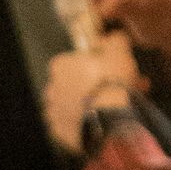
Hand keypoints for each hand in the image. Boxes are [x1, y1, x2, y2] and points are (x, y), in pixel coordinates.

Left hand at [43, 37, 142, 153]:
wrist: (110, 119)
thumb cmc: (112, 82)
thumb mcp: (119, 52)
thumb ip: (115, 41)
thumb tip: (113, 37)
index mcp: (60, 65)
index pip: (72, 63)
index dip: (92, 67)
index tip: (108, 73)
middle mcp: (51, 88)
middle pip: (72, 86)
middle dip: (91, 88)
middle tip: (114, 94)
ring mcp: (54, 112)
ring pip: (72, 107)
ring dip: (87, 107)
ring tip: (109, 112)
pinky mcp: (60, 132)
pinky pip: (72, 127)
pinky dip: (84, 126)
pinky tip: (101, 125)